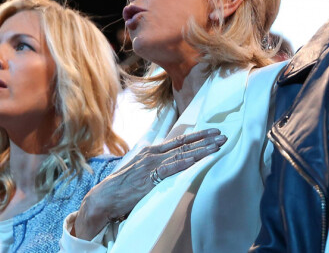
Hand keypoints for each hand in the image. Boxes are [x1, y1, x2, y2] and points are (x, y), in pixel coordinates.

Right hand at [73, 128, 226, 240]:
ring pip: (182, 153)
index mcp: (152, 149)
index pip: (180, 139)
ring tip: (217, 146)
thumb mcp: (140, 168)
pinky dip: (184, 162)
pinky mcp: (150, 177)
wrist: (105, 196)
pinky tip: (196, 158)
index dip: (198, 135)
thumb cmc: (123, 185)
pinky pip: (171, 168)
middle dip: (205, 139)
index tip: (213, 131)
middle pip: (185, 144)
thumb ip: (155, 162)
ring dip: (202, 149)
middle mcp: (153, 153)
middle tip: (223, 136)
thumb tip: (169, 160)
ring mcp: (152, 164)